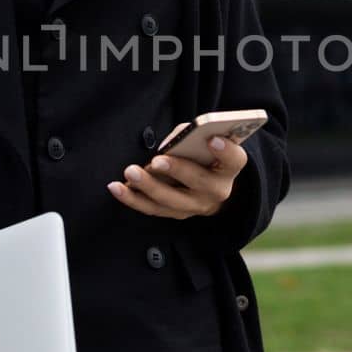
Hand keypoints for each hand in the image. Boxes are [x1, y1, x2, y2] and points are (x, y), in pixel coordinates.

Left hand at [106, 136, 245, 219]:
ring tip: (130, 173)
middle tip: (156, 161)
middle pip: (198, 182)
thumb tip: (171, 143)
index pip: (234, 160)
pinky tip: (116, 188)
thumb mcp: (205, 141)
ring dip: (148, 187)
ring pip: (171, 200)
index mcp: (229, 168)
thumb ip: (192, 137)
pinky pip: (152, 208)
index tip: (213, 139)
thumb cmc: (205, 155)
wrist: (211, 186)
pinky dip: (132, 198)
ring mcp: (196, 206)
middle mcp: (217, 191)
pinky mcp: (176, 214)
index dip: (226, 150)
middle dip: (177, 170)